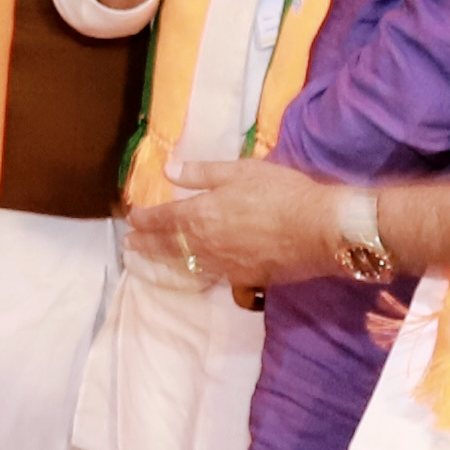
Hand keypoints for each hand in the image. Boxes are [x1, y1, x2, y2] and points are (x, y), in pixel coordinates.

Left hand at [124, 161, 339, 293]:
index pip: (162, 219)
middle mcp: (205, 244)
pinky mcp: (244, 278)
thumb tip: (169, 171)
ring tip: (150, 259)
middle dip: (145, 244)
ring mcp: (224, 265)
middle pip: (167, 246)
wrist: (320, 229)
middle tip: (129, 246)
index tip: (131, 218)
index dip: (144, 219)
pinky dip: (194, 271)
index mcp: (201, 214)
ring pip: (185, 264)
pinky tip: (194, 269)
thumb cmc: (281, 192)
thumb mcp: (241, 171)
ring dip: (164, 261)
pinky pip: (210, 275)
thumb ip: (202, 173)